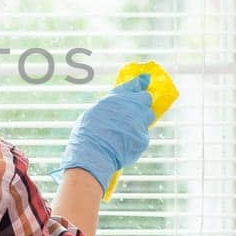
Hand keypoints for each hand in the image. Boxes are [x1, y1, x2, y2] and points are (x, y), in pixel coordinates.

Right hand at [56, 74, 154, 189]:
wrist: (92, 155)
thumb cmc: (87, 134)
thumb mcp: (95, 112)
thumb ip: (110, 107)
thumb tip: (118, 107)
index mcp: (117, 98)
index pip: (134, 84)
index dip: (140, 82)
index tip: (145, 80)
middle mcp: (131, 107)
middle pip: (146, 99)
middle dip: (142, 103)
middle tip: (134, 111)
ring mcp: (139, 122)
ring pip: (148, 116)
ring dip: (142, 119)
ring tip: (129, 128)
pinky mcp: (143, 138)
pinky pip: (144, 134)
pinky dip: (137, 137)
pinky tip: (125, 143)